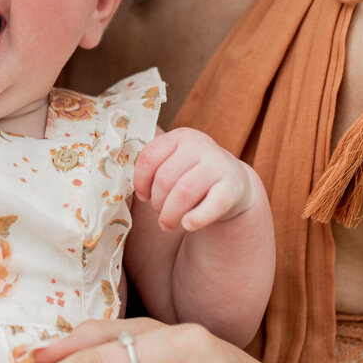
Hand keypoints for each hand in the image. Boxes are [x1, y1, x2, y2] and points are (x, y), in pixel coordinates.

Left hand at [133, 128, 258, 231]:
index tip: (143, 196)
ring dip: (170, 214)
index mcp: (181, 137)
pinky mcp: (233, 187)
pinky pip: (213, 205)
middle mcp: (201, 145)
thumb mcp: (174, 164)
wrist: (233, 185)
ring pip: (184, 192)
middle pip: (165, 178)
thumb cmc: (192, 176)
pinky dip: (197, 218)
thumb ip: (153, 168)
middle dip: (157, 202)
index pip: (149, 156)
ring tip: (168, 225)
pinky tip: (188, 225)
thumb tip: (129, 188)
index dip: (140, 181)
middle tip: (160, 213)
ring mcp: (219, 165)